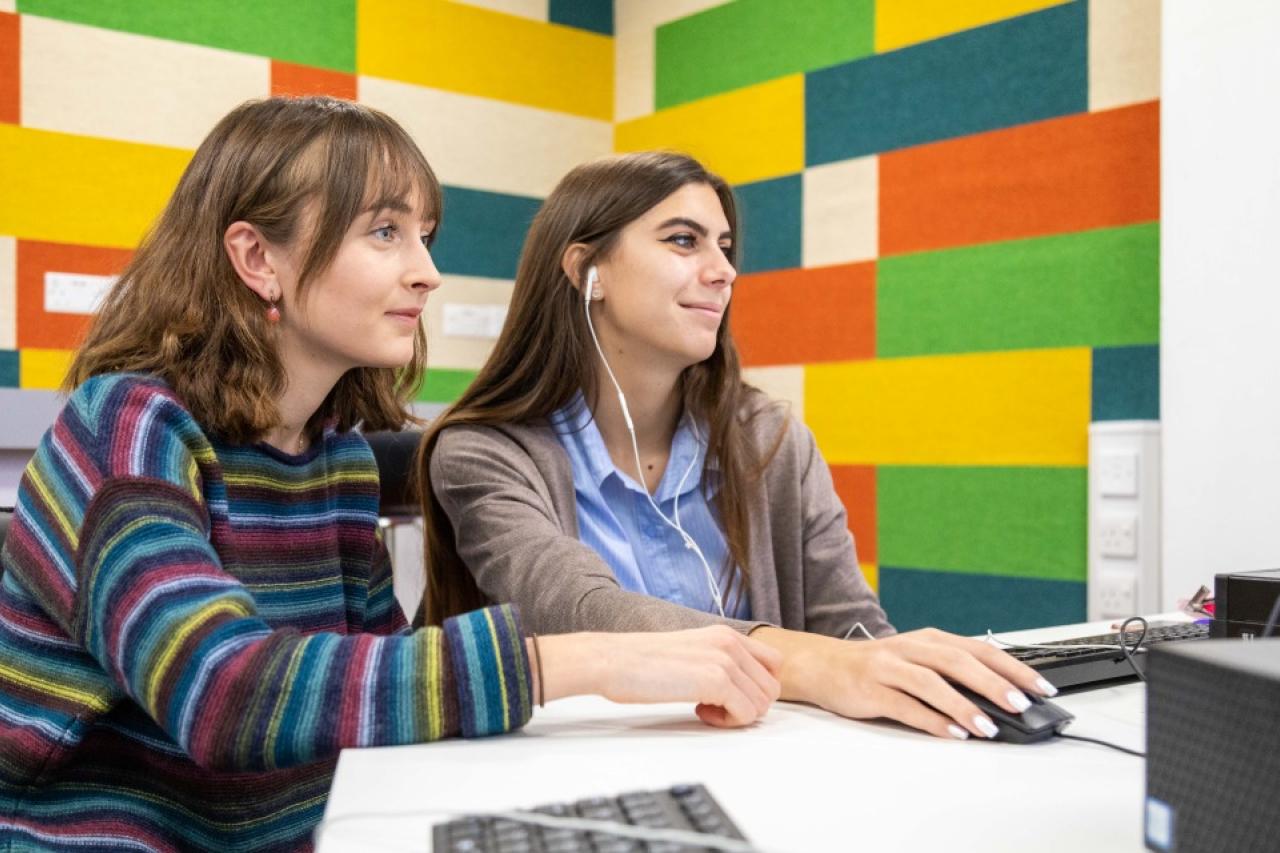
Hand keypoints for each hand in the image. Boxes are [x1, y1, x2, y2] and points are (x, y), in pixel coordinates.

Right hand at [535, 626, 782, 727]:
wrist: (612, 660)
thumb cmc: (640, 662)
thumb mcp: (689, 651)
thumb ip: (716, 662)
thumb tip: (734, 690)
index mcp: (725, 634)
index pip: (773, 664)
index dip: (755, 688)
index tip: (728, 696)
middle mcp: (730, 642)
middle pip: (771, 688)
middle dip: (747, 705)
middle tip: (715, 707)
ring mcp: (725, 660)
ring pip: (762, 704)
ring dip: (737, 716)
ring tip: (705, 709)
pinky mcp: (716, 680)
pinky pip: (746, 714)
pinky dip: (727, 723)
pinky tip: (699, 712)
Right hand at [757, 626, 1055, 738]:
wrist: (823, 664)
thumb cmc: (878, 667)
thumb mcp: (918, 660)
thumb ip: (952, 675)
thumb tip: (1000, 701)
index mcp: (929, 639)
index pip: (979, 649)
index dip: (1013, 667)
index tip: (1041, 688)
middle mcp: (911, 648)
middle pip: (958, 662)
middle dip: (993, 684)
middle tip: (1020, 706)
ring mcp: (889, 666)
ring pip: (932, 683)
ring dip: (962, 706)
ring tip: (988, 727)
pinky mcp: (870, 688)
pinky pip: (905, 705)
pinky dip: (931, 720)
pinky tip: (951, 734)